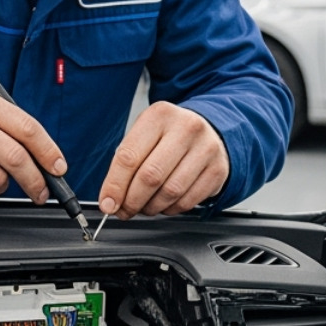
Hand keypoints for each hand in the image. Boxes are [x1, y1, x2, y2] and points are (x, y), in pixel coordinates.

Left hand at [98, 102, 227, 218]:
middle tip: (124, 210)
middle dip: (131, 201)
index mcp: (159, 115)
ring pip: (170, 192)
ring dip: (151, 207)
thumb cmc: (169, 136)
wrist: (209, 130)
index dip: (114, 186)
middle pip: (150, 177)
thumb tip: (111, 199)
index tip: (107, 204)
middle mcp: (185, 128)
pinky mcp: (218, 170)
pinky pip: (188, 201)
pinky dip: (170, 209)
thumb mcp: (144, 135)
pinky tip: (164, 203)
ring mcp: (206, 149)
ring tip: (144, 206)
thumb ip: (125, 164)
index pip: (129, 156)